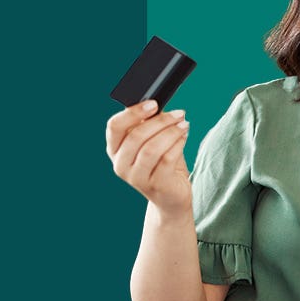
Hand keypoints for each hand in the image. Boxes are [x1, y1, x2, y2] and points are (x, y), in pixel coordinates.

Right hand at [106, 100, 192, 215]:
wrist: (171, 197)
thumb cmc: (161, 164)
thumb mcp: (151, 142)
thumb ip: (149, 125)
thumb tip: (157, 105)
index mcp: (115, 150)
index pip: (114, 126)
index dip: (133, 112)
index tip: (154, 104)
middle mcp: (120, 165)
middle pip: (136, 135)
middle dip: (160, 121)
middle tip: (179, 114)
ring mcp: (136, 178)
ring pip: (151, 148)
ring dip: (171, 132)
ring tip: (184, 125)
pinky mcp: (155, 185)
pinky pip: (166, 159)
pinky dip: (178, 144)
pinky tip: (184, 137)